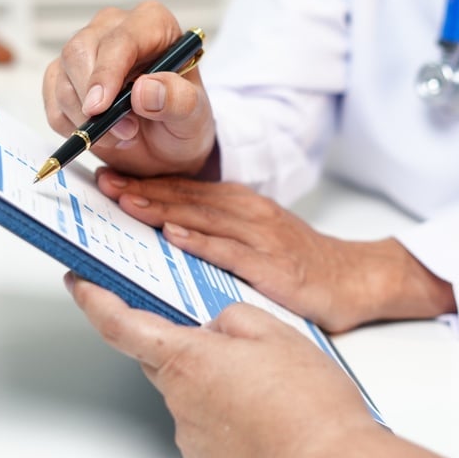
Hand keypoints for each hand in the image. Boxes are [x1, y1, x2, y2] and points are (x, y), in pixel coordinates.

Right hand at [43, 1, 216, 176]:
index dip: (107, 72)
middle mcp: (114, 28)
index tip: (101, 107)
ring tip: (123, 137)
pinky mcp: (64, 75)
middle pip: (80, 52)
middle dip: (93, 100)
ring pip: (62, 78)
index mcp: (152, 23)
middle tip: (124, 133)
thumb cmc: (182, 120)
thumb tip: (144, 90)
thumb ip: (178, 100)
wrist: (166, 143)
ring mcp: (86, 50)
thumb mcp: (195, 116)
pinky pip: (52, 99)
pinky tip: (101, 135)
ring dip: (85, 119)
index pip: (121, 39)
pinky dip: (70, 126)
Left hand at [64, 272, 383, 457]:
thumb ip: (233, 317)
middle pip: (161, 357)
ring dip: (216, 381)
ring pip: (189, 391)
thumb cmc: (308, 405)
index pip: (120, 324)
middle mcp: (179, 398)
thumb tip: (216, 324)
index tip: (80, 283)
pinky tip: (265, 414)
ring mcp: (190, 434)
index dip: (94, 299)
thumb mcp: (275, 331)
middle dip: (185, 341)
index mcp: (188, 358)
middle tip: (229, 339)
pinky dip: (228, 414)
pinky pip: (206, 424)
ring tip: (269, 385)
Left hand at [95, 169, 456, 331]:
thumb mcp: (258, 240)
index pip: (185, 190)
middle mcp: (249, 215)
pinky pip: (231, 251)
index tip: (109, 178)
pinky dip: (201, 241)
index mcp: (241, 206)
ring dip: (161, 207)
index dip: (145, 182)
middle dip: (142, 189)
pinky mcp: (272, 266)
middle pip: (187, 197)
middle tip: (102, 183)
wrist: (356, 279)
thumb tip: (169, 235)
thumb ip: (218, 235)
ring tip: (124, 201)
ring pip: (203, 217)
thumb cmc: (303, 264)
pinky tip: (174, 236)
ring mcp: (261, 238)